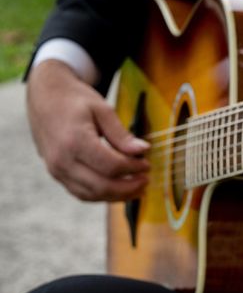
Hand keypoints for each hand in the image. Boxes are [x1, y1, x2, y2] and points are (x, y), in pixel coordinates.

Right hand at [27, 59, 149, 200]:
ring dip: (117, 195)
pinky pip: (81, 193)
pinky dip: (102, 195)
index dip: (133, 168)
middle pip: (102, 186)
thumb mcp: (102, 109)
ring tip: (138, 188)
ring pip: (91, 195)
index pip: (111, 166)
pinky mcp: (56, 174)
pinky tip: (119, 188)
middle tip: (146, 180)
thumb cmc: (75, 100)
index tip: (147, 164)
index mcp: (74, 141)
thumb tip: (143, 150)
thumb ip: (121, 134)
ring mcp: (56, 170)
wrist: (45, 97)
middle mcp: (62, 160)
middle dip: (128, 187)